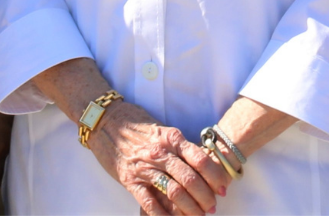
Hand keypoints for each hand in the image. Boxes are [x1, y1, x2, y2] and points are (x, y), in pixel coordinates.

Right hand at [89, 99, 229, 215]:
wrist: (105, 122)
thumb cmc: (137, 125)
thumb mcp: (162, 130)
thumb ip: (179, 147)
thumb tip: (201, 165)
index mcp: (172, 138)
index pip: (201, 159)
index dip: (215, 176)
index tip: (223, 188)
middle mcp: (160, 153)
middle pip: (190, 178)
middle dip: (205, 196)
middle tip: (213, 206)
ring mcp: (145, 167)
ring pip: (174, 191)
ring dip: (189, 207)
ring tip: (199, 215)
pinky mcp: (130, 180)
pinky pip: (149, 202)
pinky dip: (162, 215)